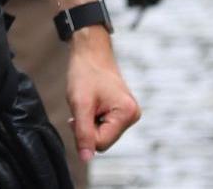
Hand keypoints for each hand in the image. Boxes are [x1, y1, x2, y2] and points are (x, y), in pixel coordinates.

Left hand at [65, 31, 140, 162]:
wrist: (90, 53)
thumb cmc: (85, 74)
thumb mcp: (80, 104)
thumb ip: (83, 133)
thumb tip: (86, 159)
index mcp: (127, 113)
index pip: (101, 143)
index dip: (84, 132)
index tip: (80, 112)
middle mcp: (133, 116)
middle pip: (103, 141)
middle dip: (88, 127)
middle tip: (83, 106)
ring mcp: (129, 114)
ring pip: (102, 135)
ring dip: (89, 123)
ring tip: (88, 103)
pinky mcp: (123, 112)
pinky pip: (104, 127)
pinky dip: (94, 119)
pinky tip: (92, 104)